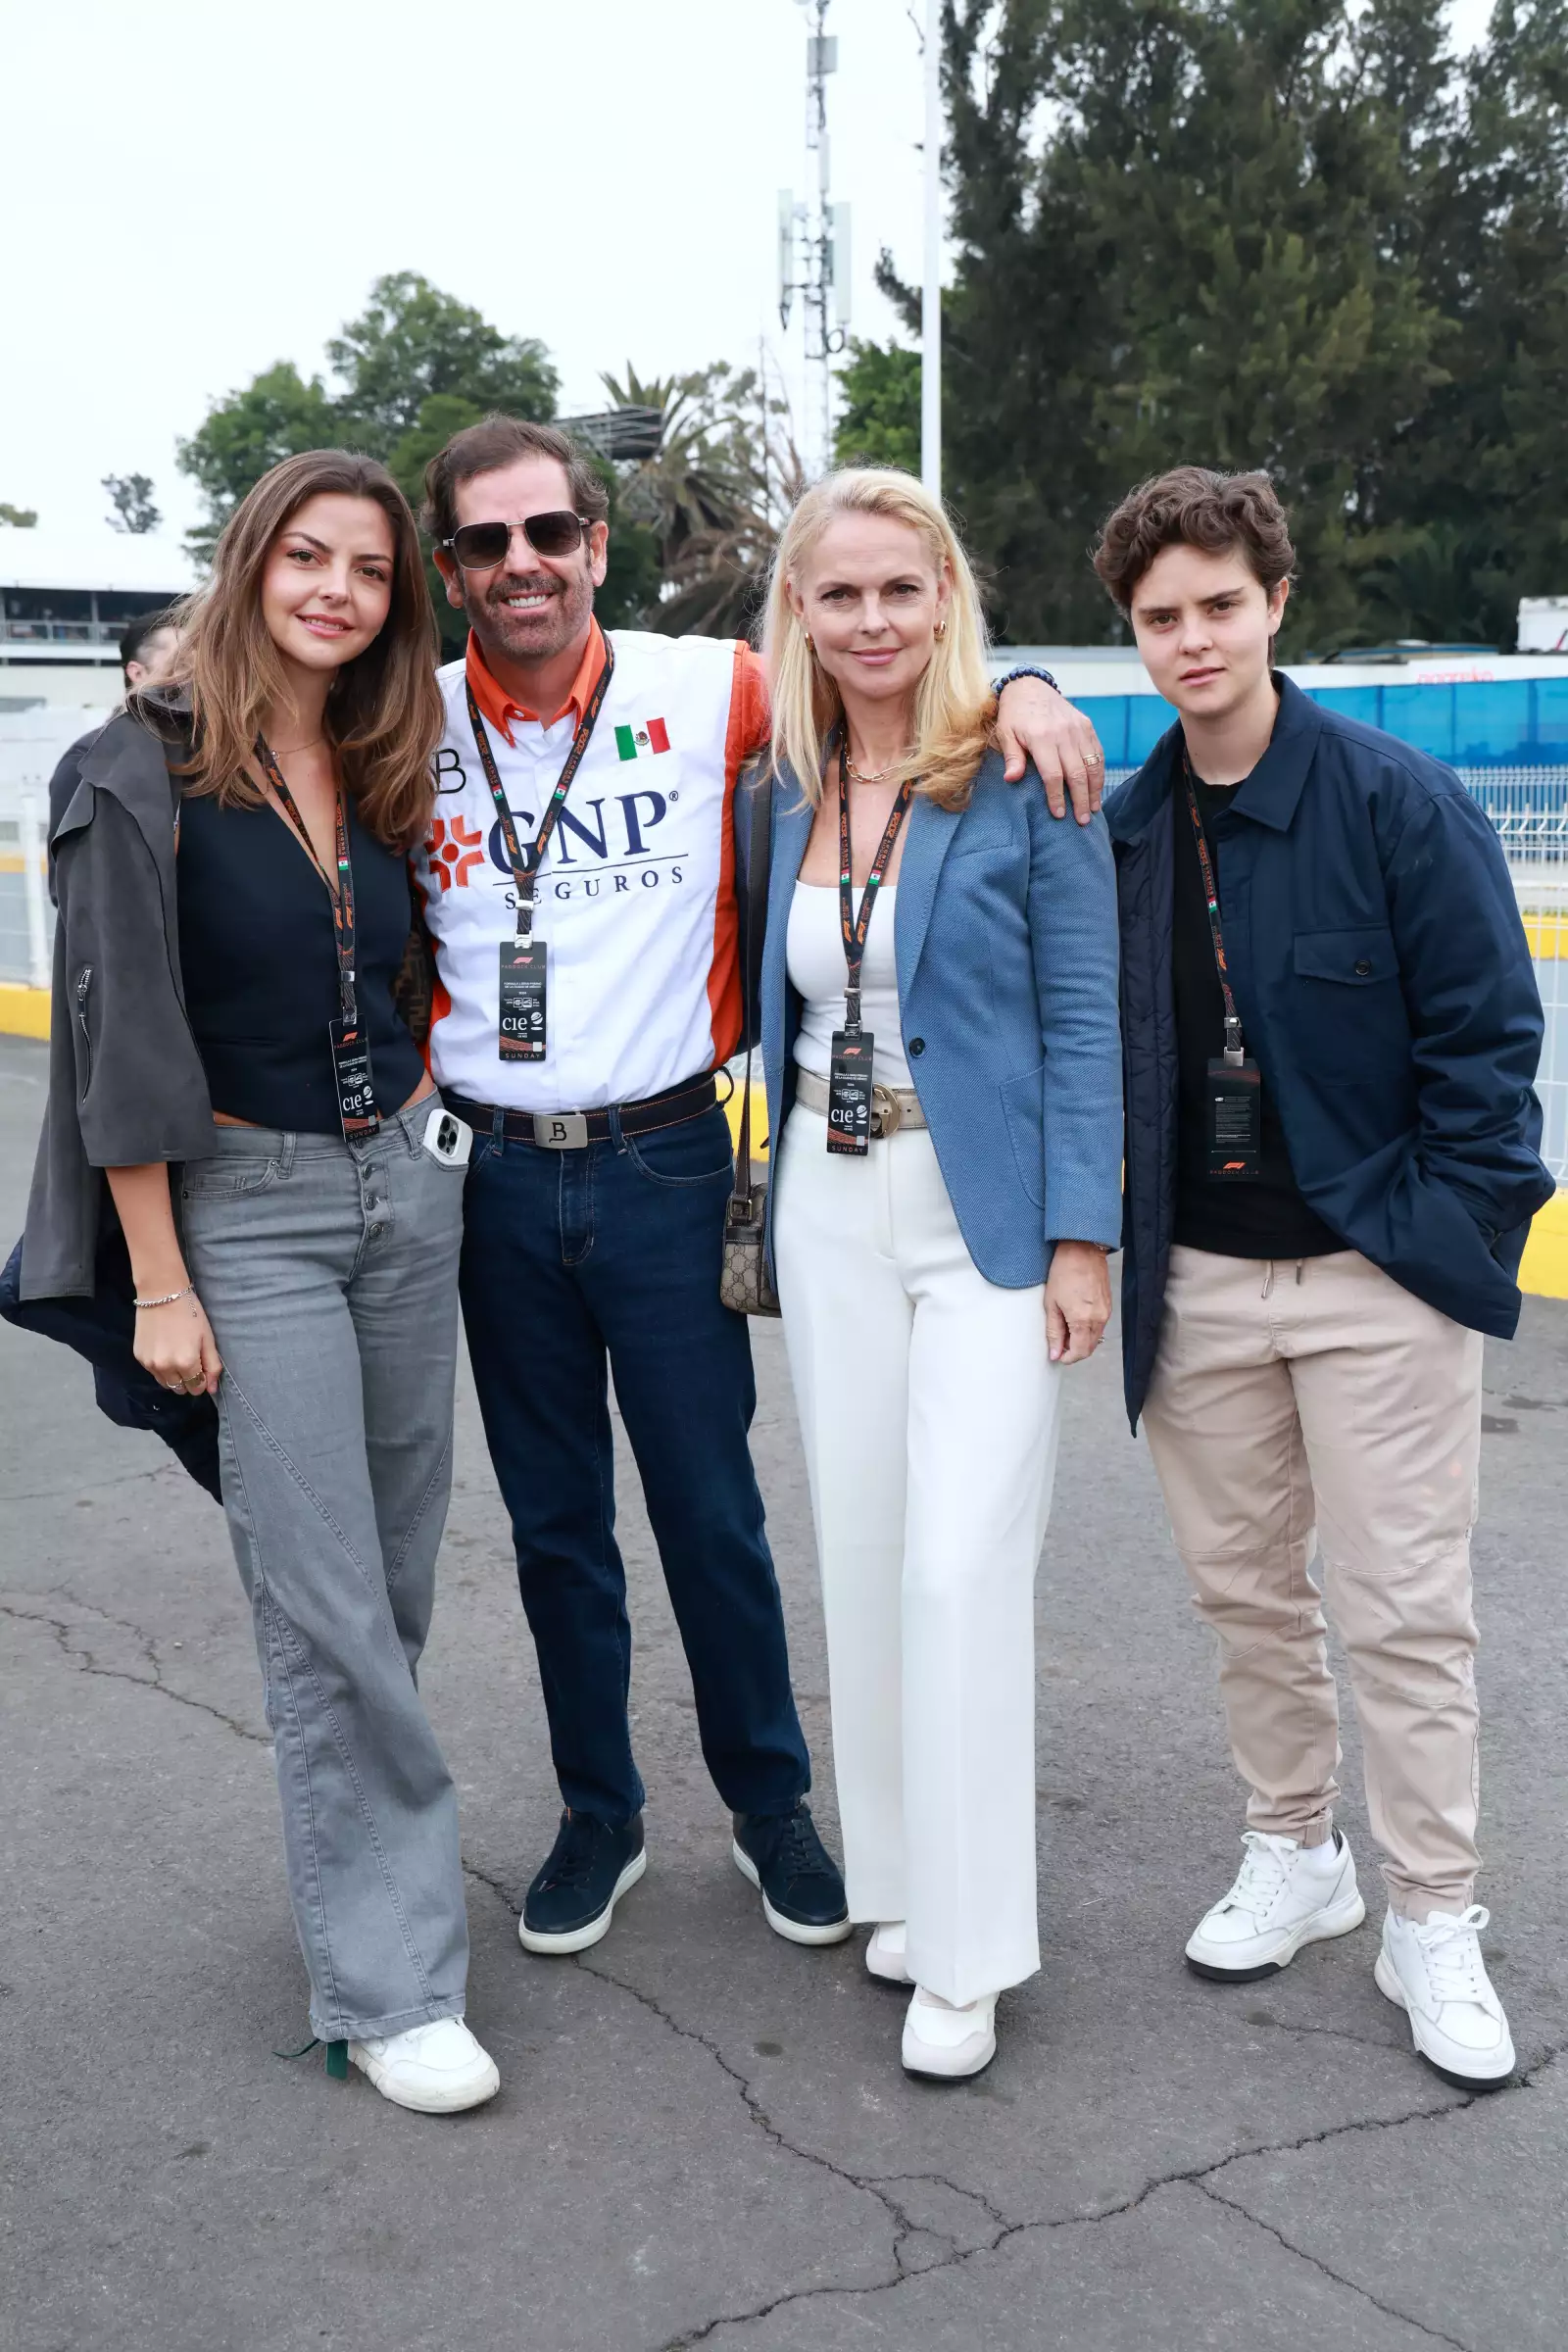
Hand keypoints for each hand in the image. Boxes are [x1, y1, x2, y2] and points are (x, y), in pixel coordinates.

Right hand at [133, 1294, 222, 1396]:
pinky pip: (153, 1372)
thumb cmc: (190, 1313)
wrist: (161, 1294)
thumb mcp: (208, 1338)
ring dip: (174, 1376)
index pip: (196, 1388)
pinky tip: (165, 1349)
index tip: (202, 1367)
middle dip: (188, 1380)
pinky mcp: (139, 1358)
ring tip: (177, 1355)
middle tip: (190, 1360)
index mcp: (186, 1363)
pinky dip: (161, 1367)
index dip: (202, 1380)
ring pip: (165, 1383)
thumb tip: (212, 1390)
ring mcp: (150, 1364)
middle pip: (180, 1388)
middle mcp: (166, 1368)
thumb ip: (212, 1366)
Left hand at [995, 676, 1105, 822]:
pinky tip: (1097, 788)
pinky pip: (1097, 752)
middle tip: (1082, 821)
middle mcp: (1063, 733)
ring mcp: (1078, 728)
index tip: (1059, 815)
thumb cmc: (1014, 715)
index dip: (1057, 797)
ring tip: (1093, 809)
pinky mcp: (1086, 725)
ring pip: (1092, 764)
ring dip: (1094, 789)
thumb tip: (1012, 780)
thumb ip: (1012, 757)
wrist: (1030, 686)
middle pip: (1077, 773)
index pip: (1053, 775)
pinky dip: (1099, 772)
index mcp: (1042, 737)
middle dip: (1080, 800)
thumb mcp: (1005, 734)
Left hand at [1044, 1241, 1110, 1365]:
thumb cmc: (1064, 1272)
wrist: (1082, 1251)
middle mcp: (1098, 1319)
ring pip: (1095, 1338)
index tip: (1058, 1355)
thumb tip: (1055, 1352)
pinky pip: (1099, 1326)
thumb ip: (1054, 1332)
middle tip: (1059, 1343)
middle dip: (1074, 1350)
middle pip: (1089, 1348)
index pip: (1079, 1352)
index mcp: (1082, 1320)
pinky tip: (1075, 1319)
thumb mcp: (1051, 1304)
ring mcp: (1106, 1313)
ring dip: (1081, 1340)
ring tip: (1065, 1328)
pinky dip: (1088, 1329)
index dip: (1068, 1358)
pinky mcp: (1108, 1306)